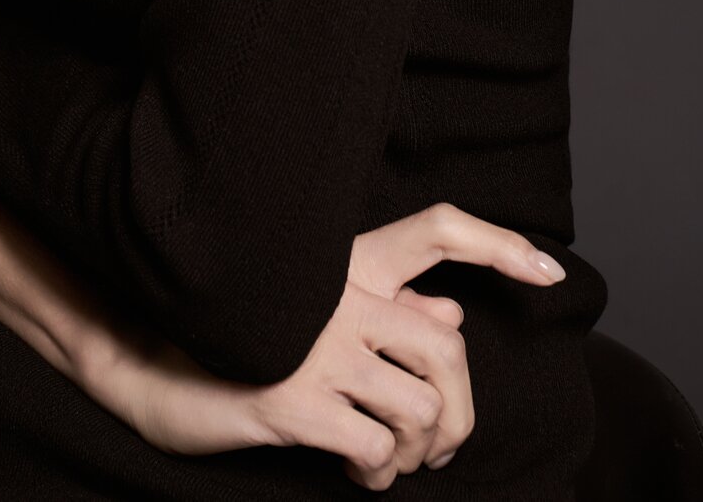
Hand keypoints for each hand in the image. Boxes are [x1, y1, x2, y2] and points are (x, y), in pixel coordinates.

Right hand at [101, 200, 566, 485]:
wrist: (152, 366)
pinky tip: (354, 469)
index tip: (550, 271)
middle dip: (458, 416)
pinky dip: (377, 473)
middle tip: (439, 447)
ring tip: (388, 462)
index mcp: (347, 265)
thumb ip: (381, 311)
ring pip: (419, 412)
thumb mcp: (313, 316)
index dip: (502, 243)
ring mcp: (316, 350)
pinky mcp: (292, 403)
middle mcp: (339, 298)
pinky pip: (373, 449)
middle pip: (447, 356)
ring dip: (414, 455)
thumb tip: (449, 317)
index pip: (440, 229)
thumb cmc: (241, 339)